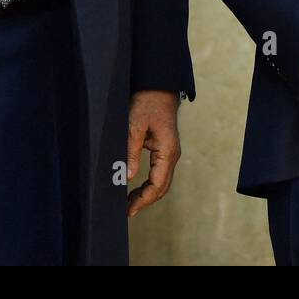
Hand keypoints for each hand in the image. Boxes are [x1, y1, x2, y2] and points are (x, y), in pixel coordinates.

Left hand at [126, 90, 180, 217]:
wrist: (158, 87)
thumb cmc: (147, 103)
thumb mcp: (135, 125)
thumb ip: (132, 151)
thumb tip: (129, 176)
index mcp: (167, 151)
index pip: (157, 184)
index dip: (143, 200)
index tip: (129, 210)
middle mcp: (172, 154)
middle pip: (162, 187)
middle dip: (145, 201)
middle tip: (126, 211)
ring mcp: (170, 152)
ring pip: (162, 182)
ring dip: (147, 194)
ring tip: (129, 203)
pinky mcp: (165, 149)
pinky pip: (159, 173)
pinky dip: (149, 184)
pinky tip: (136, 188)